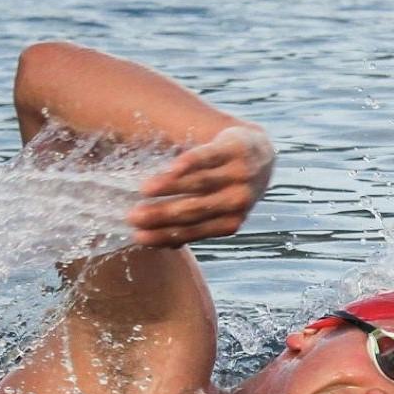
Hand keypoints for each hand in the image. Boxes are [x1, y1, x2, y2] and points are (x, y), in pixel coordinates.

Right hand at [128, 125, 273, 247]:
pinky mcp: (234, 148)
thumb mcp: (218, 209)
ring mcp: (238, 174)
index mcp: (231, 221)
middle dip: (161, 215)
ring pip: (200, 183)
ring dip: (170, 187)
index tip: (137, 236)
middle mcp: (237, 201)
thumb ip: (195, 224)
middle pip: (193, 209)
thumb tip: (165, 245)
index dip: (163, 234)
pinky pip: (209, 157)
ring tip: (143, 190)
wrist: (260, 152)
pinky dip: (191, 163)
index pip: (192, 231)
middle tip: (133, 216)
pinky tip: (172, 168)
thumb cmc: (229, 186)